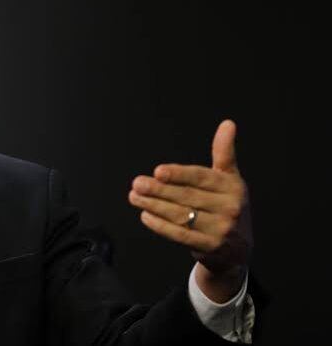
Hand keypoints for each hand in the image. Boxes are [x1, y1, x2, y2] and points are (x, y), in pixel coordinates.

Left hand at [128, 120, 252, 301]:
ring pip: (181, 215)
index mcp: (233, 187)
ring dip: (154, 205)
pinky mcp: (210, 247)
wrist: (237, 249)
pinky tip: (145, 215)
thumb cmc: (226, 205)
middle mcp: (230, 208)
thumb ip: (224, 152)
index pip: (202, 178)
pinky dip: (160, 226)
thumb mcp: (229, 178)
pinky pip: (180, 235)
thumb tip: (228, 123)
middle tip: (137, 183)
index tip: (157, 171)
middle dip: (159, 190)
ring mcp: (221, 229)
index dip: (179, 174)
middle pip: (188, 197)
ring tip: (134, 196)